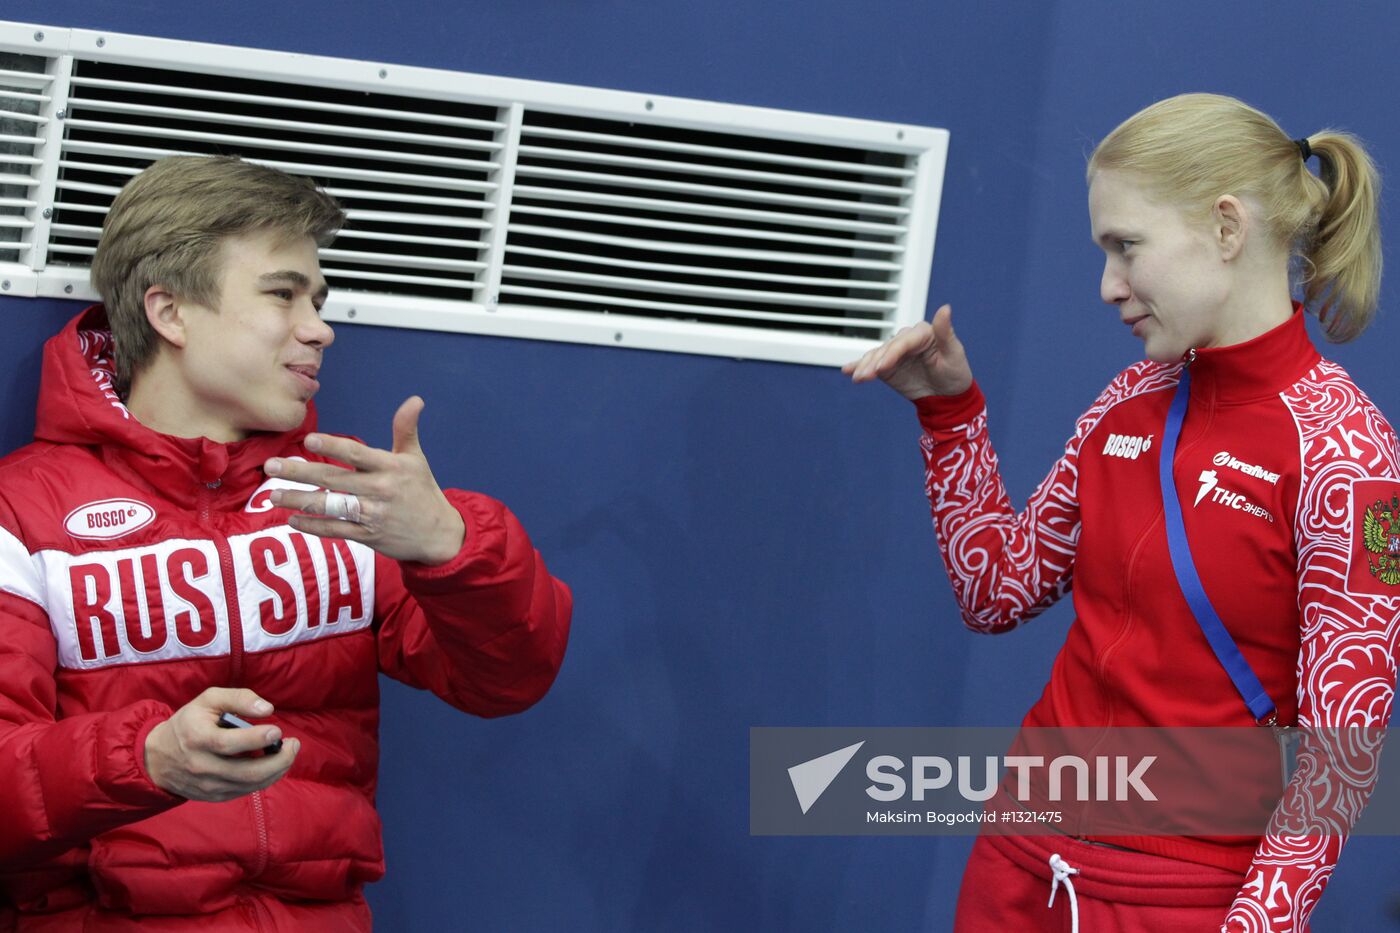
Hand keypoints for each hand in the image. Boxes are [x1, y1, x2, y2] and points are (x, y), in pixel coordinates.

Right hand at [144, 688, 298, 801]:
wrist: (158, 758)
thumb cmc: (189, 722)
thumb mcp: (208, 700)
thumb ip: (238, 698)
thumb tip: (267, 709)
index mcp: (197, 738)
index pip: (228, 744)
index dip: (255, 739)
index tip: (277, 731)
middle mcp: (201, 765)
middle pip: (246, 771)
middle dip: (278, 760)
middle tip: (294, 745)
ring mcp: (208, 785)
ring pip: (250, 784)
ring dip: (277, 770)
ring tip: (288, 752)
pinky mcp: (214, 796)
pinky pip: (245, 791)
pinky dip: (265, 779)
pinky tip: (274, 764)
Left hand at [264, 396, 465, 564]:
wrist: (438, 533)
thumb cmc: (422, 490)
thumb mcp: (416, 458)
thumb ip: (406, 429)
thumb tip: (415, 399)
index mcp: (391, 467)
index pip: (357, 454)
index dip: (332, 447)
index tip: (308, 441)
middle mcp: (380, 490)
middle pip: (333, 479)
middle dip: (299, 472)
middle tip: (270, 466)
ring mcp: (373, 515)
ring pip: (330, 506)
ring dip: (299, 501)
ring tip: (273, 496)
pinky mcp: (368, 536)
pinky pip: (336, 530)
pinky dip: (314, 526)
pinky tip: (293, 520)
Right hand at [842, 304, 973, 399]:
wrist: (948, 396)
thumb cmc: (956, 373)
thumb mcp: (954, 353)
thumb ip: (945, 332)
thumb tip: (945, 308)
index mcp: (924, 333)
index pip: (904, 341)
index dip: (892, 353)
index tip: (882, 368)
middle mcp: (907, 340)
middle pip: (887, 348)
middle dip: (875, 362)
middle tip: (865, 376)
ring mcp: (896, 353)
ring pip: (876, 356)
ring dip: (865, 366)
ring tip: (857, 378)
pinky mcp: (888, 366)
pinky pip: (871, 364)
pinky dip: (859, 366)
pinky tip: (847, 370)